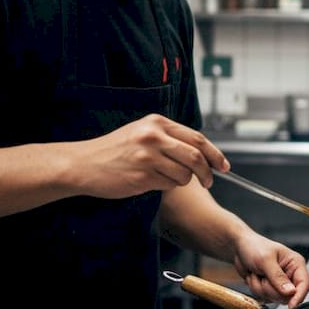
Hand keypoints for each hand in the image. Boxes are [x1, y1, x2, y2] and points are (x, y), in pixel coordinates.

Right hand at [69, 114, 227, 198]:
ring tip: (163, 177)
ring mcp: (148, 156)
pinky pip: (168, 185)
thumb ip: (169, 138)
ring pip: (184, 175)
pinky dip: (165, 186)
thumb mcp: (142, 132)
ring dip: (181, 181)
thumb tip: (202, 152)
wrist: (84, 163)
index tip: (224, 166)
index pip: (197, 138)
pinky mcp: (142, 176)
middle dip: (208, 173)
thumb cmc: (114, 150)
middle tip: (209, 182)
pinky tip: (149, 181)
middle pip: (196, 157)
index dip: (215, 154)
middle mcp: (154, 137)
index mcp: (157, 123)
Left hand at [230, 232, 308, 307]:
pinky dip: (256, 290)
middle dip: (271, 289)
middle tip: (262, 276)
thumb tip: (291, 292)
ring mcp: (281, 283)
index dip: (299, 296)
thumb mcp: (265, 260)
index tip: (291, 305)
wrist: (240, 248)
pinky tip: (255, 278)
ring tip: (257, 274)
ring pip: (275, 298)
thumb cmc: (254, 247)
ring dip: (261, 289)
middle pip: (288, 296)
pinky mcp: (271, 289)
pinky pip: (266, 298)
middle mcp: (291, 274)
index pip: (304, 284)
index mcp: (295, 263)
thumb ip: (278, 277)